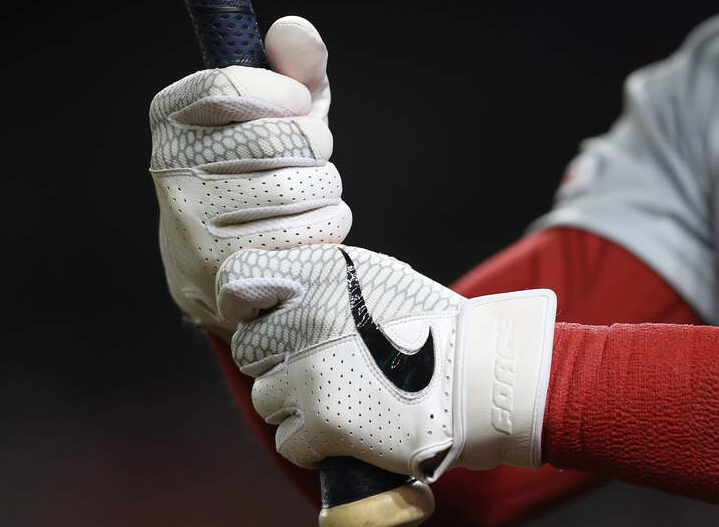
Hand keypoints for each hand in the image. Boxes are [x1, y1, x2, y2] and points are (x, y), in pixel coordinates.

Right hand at [149, 17, 350, 336]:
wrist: (220, 266)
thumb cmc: (257, 171)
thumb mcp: (276, 112)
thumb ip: (293, 67)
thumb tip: (293, 31)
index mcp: (170, 116)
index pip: (226, 83)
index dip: (281, 92)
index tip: (297, 104)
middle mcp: (167, 168)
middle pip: (276, 138)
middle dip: (315, 144)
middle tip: (310, 157)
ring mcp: (191, 224)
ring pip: (299, 188)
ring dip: (325, 189)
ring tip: (307, 196)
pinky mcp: (223, 271)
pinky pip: (307, 234)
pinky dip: (326, 227)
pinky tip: (306, 230)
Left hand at [217, 244, 556, 479]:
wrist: (481, 380)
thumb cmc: (434, 329)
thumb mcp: (375, 278)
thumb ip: (320, 282)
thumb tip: (272, 298)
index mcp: (320, 272)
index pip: (237, 278)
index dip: (241, 303)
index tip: (260, 319)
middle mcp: (309, 315)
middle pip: (247, 349)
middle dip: (276, 363)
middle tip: (318, 370)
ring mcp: (313, 370)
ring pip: (264, 397)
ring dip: (294, 407)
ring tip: (339, 401)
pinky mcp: (326, 420)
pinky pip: (287, 441)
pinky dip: (312, 446)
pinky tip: (346, 432)